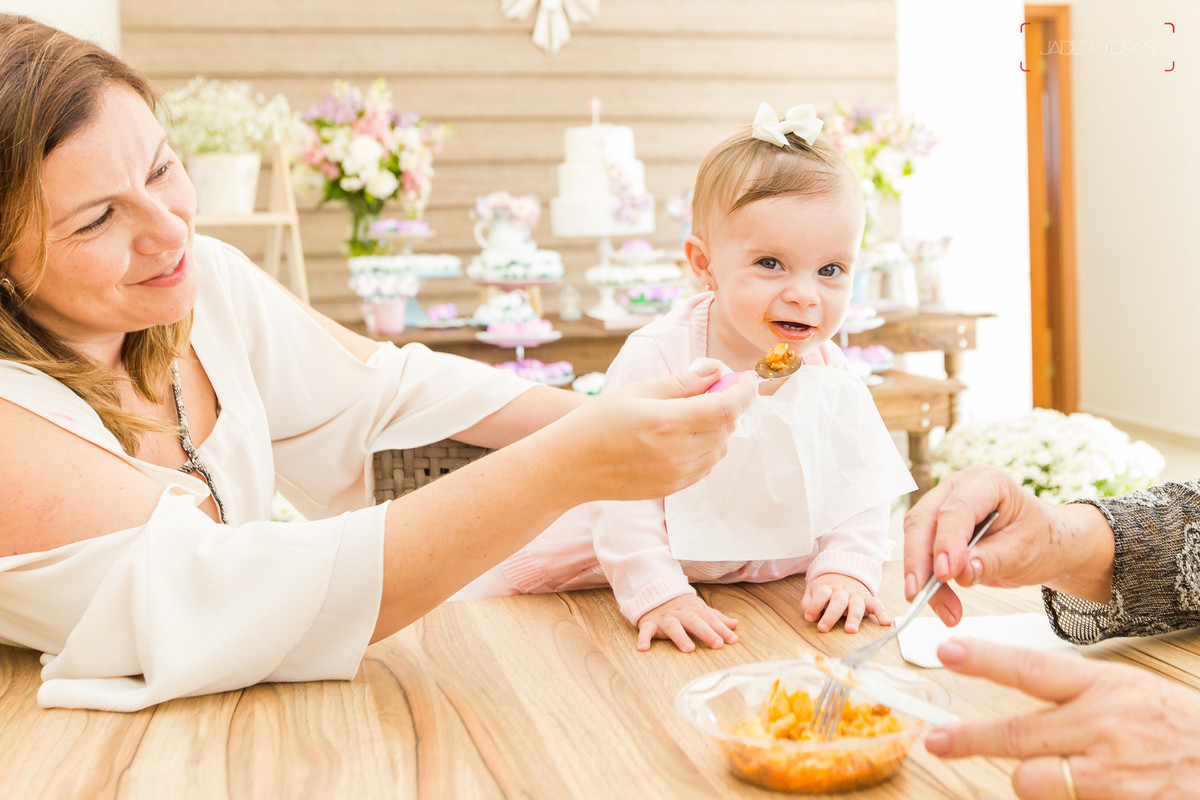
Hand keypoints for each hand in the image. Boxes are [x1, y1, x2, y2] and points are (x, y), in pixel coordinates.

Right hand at [540, 361, 756, 502]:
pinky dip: (707, 447)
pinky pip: (705, 466)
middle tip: (713, 388)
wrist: (570, 466)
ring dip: (718, 428)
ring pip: (720, 449)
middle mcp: (677, 453)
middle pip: (727, 428)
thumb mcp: (637, 391)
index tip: (748, 378)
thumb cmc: (597, 422)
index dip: (744, 392)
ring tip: (693, 413)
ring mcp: (676, 475)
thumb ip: (682, 382)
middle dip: (728, 405)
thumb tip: (715, 370)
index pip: (726, 409)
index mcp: (668, 423)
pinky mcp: (672, 489)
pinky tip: (684, 436)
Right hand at [635, 593, 738, 652]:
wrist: (654, 593)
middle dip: (706, 632)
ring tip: (689, 649)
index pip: (710, 619)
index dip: (722, 629)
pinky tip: (643, 648)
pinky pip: (645, 631)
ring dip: (680, 637)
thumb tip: (735, 624)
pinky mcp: (649, 623)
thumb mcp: (699, 609)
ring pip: (672, 626)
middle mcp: (680, 614)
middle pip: (694, 621)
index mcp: (694, 610)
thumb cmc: (681, 607)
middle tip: (717, 644)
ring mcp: (664, 618)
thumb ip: (716, 618)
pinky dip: (643, 639)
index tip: (733, 640)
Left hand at [802, 572, 891, 632]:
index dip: (814, 605)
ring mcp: (856, 595)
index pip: (822, 594)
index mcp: (828, 588)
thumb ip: (808, 602)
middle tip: (823, 628)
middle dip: (831, 615)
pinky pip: (877, 604)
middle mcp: (843, 592)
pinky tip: (886, 622)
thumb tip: (808, 614)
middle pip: (838, 601)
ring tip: (851, 630)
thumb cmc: (827, 590)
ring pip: (856, 605)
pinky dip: (882, 612)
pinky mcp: (868, 600)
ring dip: (854, 617)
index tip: (809, 617)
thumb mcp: (813, 591)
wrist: (843, 574)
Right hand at [903, 465, 1114, 625]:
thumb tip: (961, 573)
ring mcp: (941, 507)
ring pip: (916, 540)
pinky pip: (921, 555)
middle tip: (920, 595)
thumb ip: (992, 560)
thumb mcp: (1025, 550)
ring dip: (922, 577)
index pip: (956, 510)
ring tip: (945, 610)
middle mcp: (956, 489)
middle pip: (923, 522)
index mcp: (986, 481)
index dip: (947, 541)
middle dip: (920, 561)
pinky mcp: (935, 530)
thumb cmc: (1039, 539)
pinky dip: (927, 581)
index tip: (945, 573)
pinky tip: (942, 604)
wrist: (1043, 544)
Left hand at [925, 638, 1199, 799]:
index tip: (947, 651)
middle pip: (1016, 735)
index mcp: (1103, 688)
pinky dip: (1060, 798)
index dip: (984, 660)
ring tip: (1054, 770)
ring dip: (1028, 779)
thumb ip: (1072, 692)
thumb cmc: (1175, 724)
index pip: (1031, 670)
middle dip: (968, 739)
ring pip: (1031, 781)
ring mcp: (1110, 775)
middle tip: (937, 739)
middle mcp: (1102, 729)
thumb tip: (1018, 691)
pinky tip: (1085, 788)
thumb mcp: (1125, 688)